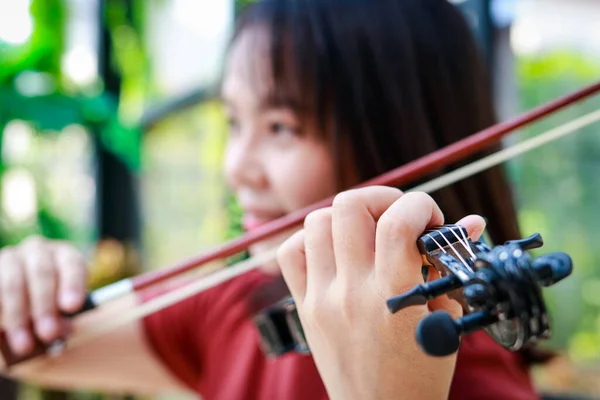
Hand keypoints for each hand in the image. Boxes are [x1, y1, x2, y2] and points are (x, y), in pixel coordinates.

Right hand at [0, 236, 87, 355]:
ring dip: (18, 316)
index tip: (72, 307)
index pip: (72, 264)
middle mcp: (38, 250)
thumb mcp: (64, 306)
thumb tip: (57, 331)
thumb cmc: (53, 301)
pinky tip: (2, 331)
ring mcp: (11, 257)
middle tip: (49, 334)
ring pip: (13, 283)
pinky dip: (0, 313)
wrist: (28, 291)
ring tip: (24, 345)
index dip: (72, 285)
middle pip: (42, 273)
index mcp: (65, 254)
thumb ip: (64, 316)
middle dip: (45, 307)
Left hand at [277, 187, 485, 399]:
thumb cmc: (421, 373)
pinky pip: (291, 252)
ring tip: (368, 232)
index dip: (420, 205)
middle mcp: (351, 292)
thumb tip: (469, 222)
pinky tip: (335, 249)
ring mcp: (322, 297)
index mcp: (392, 297)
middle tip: (398, 217)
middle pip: (349, 206)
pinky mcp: (305, 306)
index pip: (397, 223)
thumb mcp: (446, 321)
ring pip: (317, 221)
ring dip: (347, 216)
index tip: (431, 219)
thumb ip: (450, 267)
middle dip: (381, 198)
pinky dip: (311, 238)